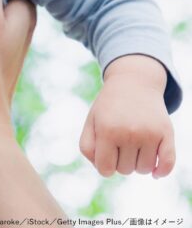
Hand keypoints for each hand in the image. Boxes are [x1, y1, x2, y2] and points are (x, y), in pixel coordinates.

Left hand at [79, 54, 174, 177]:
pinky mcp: (167, 133)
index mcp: (107, 131)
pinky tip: (155, 172)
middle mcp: (129, 133)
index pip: (105, 169)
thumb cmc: (108, 108)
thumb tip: (103, 169)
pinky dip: (161, 171)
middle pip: (125, 170)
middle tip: (119, 144)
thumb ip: (87, 147)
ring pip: (143, 169)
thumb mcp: (91, 122)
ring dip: (137, 163)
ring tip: (133, 146)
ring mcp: (150, 133)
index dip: (104, 166)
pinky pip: (167, 163)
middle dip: (120, 161)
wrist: (133, 83)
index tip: (105, 156)